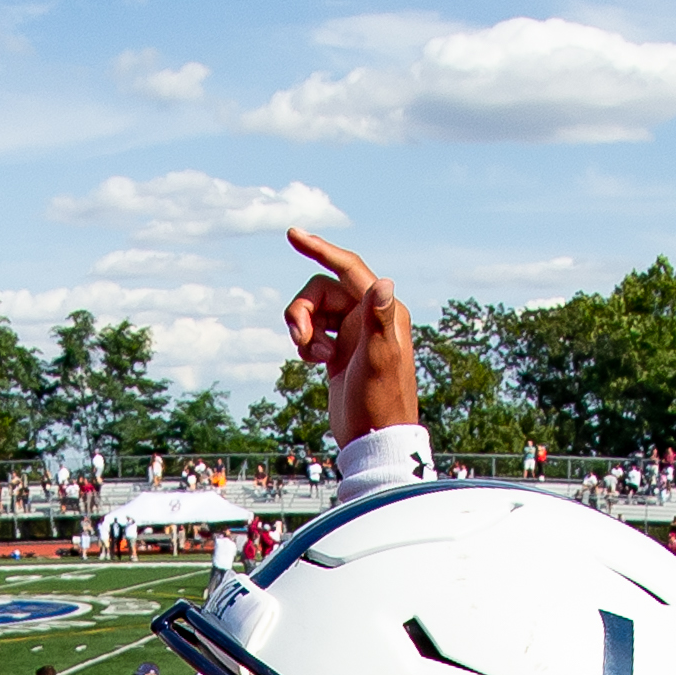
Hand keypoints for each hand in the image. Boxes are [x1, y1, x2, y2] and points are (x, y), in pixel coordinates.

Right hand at [283, 232, 418, 446]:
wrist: (373, 439)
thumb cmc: (380, 403)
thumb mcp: (379, 361)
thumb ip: (380, 320)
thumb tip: (383, 283)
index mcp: (382, 309)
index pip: (347, 267)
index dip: (319, 249)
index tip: (291, 234)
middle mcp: (368, 315)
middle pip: (320, 291)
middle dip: (301, 311)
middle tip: (300, 341)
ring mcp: (353, 333)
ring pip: (312, 311)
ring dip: (302, 329)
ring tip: (312, 357)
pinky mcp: (339, 351)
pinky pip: (312, 332)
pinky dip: (305, 343)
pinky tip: (316, 363)